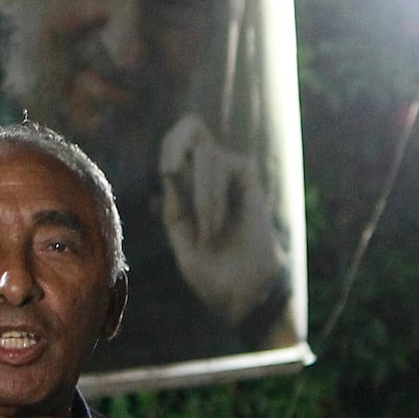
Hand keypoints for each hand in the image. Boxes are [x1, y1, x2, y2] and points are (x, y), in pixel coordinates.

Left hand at [159, 114, 285, 322]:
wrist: (239, 292)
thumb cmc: (208, 269)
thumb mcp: (180, 233)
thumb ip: (174, 200)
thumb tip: (170, 168)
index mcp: (188, 185)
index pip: (176, 143)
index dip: (170, 144)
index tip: (167, 173)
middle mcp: (209, 174)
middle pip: (192, 126)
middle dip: (177, 142)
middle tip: (171, 172)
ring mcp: (232, 174)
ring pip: (206, 154)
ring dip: (201, 196)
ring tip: (209, 230)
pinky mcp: (251, 180)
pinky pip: (226, 165)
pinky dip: (214, 195)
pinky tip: (218, 221)